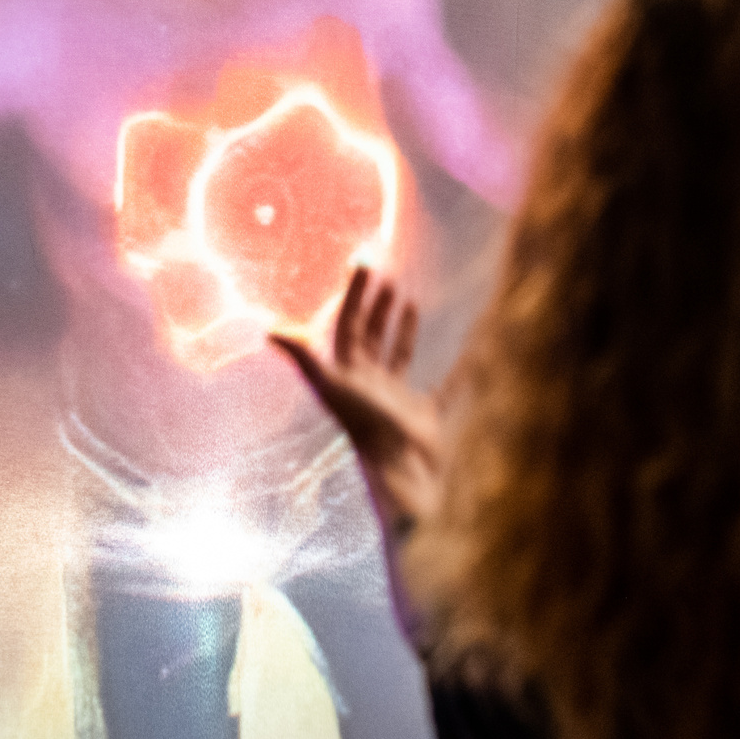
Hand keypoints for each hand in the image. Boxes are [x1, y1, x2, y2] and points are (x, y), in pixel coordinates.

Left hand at [271, 267, 444, 537]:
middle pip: (369, 338)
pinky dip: (456, 370)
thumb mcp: (334, 386)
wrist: (400, 473)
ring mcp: (397, 399)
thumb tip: (270, 330)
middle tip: (388, 278)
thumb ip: (304, 358)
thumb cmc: (366, 427)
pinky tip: (469, 351)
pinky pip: (444, 386)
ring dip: (401, 329)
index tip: (364, 265)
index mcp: (348, 374)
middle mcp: (370, 384)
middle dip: (376, 308)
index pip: (348, 325)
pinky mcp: (425, 415)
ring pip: (397, 356)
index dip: (353, 296)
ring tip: (410, 300)